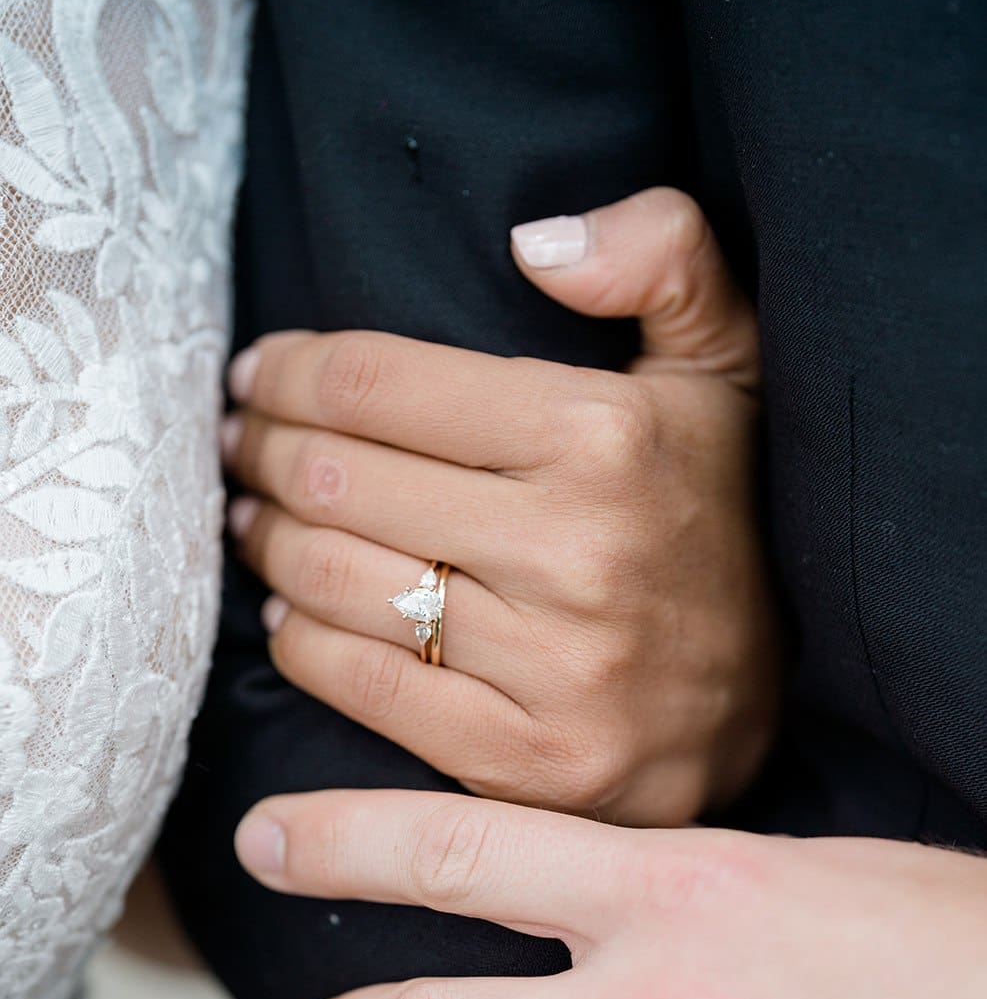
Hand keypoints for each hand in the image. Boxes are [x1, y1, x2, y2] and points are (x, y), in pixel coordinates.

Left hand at [220, 189, 780, 825]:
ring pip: (333, 581)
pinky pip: (358, 683)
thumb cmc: (717, 525)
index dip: (288, 372)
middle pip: (338, 479)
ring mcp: (552, 666)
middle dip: (261, 452)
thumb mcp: (727, 368)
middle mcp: (576, 549)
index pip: (379, 383)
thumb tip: (533, 240)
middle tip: (240, 447)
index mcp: (603, 436)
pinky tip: (286, 613)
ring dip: (265, 542)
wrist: (758, 713)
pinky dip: (296, 642)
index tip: (254, 377)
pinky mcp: (525, 758)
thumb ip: (666, 259)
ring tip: (251, 520)